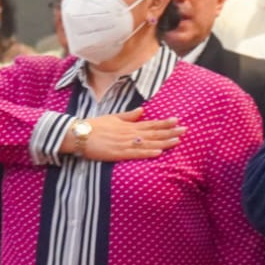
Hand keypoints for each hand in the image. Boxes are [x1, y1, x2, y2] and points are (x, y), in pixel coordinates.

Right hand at [60, 108, 185, 161]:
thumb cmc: (94, 126)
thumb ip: (128, 116)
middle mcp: (129, 133)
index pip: (150, 124)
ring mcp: (124, 143)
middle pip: (153, 133)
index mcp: (128, 125)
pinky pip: (136, 153)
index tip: (177, 121)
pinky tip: (158, 152)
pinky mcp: (117, 153)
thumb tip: (142, 111)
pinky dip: (148, 152)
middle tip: (186, 130)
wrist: (78, 134)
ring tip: (177, 140)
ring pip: (148, 143)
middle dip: (170, 132)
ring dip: (163, 142)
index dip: (164, 123)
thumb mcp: (112, 117)